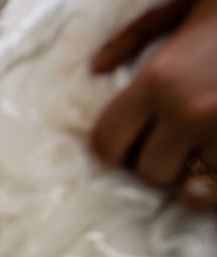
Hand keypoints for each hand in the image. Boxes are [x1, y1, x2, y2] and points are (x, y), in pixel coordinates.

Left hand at [90, 0, 216, 208]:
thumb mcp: (188, 2)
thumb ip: (139, 33)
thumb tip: (98, 67)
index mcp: (159, 79)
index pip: (107, 144)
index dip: (116, 148)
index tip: (132, 142)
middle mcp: (189, 113)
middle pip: (149, 172)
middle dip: (161, 161)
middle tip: (180, 143)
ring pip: (193, 190)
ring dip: (200, 176)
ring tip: (212, 147)